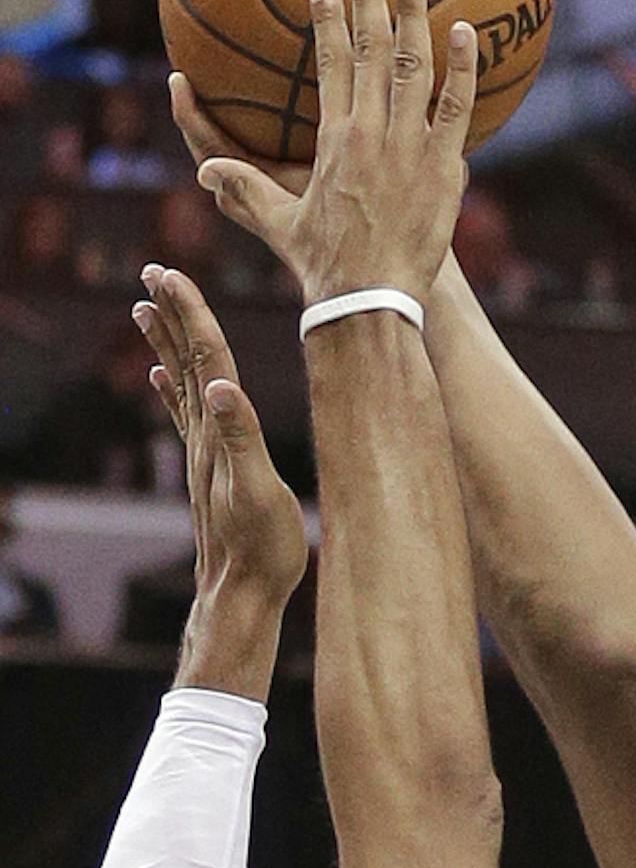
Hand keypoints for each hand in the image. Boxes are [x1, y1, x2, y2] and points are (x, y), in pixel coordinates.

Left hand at [134, 262, 307, 607]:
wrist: (239, 595)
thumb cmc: (261, 550)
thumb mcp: (260, 493)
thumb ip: (241, 438)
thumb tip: (219, 387)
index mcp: (218, 433)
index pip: (205, 358)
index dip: (190, 313)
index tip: (170, 273)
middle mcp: (203, 436)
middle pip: (186, 360)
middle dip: (172, 313)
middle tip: (153, 271)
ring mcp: (201, 452)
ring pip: (179, 382)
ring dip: (165, 342)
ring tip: (143, 308)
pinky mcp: (205, 469)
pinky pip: (182, 416)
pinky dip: (170, 388)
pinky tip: (160, 378)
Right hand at [180, 0, 475, 308]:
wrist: (372, 299)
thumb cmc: (325, 265)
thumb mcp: (278, 223)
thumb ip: (243, 191)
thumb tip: (203, 173)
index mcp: (332, 138)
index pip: (328, 63)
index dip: (327, 20)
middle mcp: (372, 132)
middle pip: (371, 49)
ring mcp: (412, 145)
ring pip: (415, 66)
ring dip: (414, 15)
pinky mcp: (445, 166)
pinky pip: (458, 109)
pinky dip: (463, 69)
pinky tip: (468, 32)